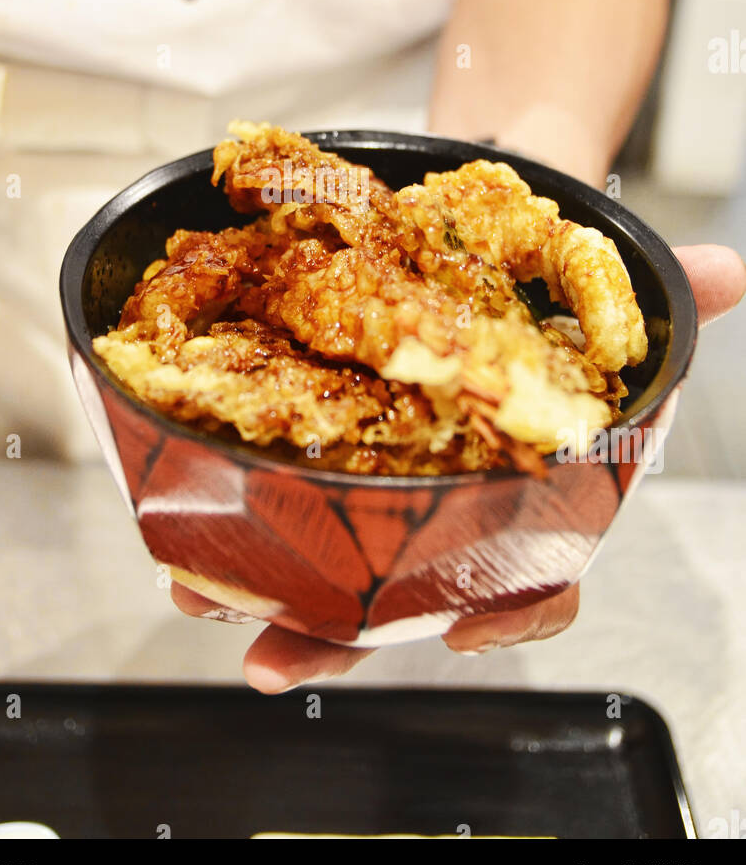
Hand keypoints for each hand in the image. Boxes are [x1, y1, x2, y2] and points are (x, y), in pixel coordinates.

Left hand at [171, 243, 745, 691]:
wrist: (474, 207)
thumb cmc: (542, 267)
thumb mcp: (599, 278)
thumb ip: (662, 295)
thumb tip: (731, 269)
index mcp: (515, 485)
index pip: (529, 580)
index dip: (507, 620)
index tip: (472, 635)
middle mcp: (440, 494)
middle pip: (398, 593)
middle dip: (336, 636)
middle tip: (277, 657)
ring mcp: (374, 469)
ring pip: (320, 558)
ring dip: (255, 584)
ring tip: (199, 591)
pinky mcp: (314, 424)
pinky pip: (267, 484)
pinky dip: (219, 507)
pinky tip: (175, 521)